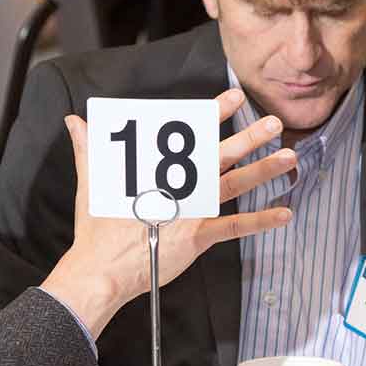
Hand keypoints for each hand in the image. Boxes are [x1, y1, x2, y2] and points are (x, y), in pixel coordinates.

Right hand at [41, 89, 295, 336]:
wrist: (101, 269)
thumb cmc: (96, 228)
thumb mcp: (92, 182)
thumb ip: (90, 149)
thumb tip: (76, 122)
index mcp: (156, 167)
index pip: (189, 133)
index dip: (213, 113)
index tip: (233, 97)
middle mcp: (179, 184)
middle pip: (220, 154)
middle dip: (250, 136)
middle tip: (274, 122)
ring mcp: (191, 210)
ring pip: (235, 185)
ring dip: (264, 171)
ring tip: (289, 157)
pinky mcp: (197, 236)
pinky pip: (235, 227)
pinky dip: (261, 221)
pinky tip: (284, 214)